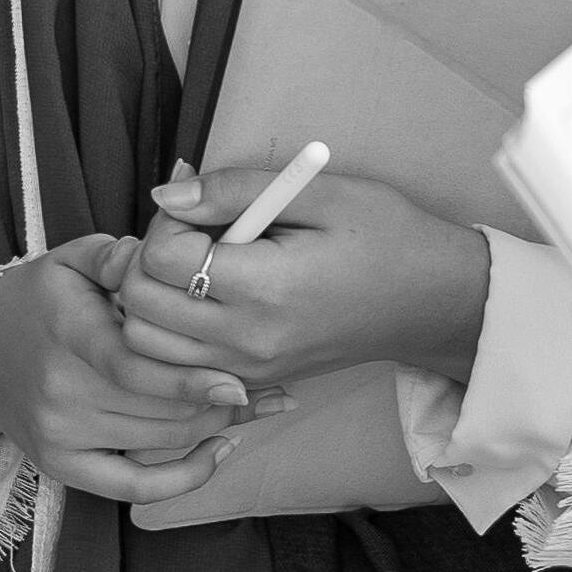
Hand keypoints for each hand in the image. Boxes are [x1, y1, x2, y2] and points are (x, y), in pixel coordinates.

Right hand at [0, 235, 247, 503]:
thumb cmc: (40, 299)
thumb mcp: (70, 260)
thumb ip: (116, 255)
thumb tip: (156, 254)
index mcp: (67, 333)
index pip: (134, 368)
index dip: (190, 379)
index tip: (239, 382)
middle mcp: (61, 391)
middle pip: (159, 408)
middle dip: (220, 400)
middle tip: (271, 387)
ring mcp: (60, 434)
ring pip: (159, 441)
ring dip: (214, 427)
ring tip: (256, 406)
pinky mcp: (62, 465)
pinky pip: (132, 487)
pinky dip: (182, 478)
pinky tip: (219, 451)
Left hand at [116, 166, 490, 385]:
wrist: (432, 302)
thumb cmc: (384, 236)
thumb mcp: (319, 192)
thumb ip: (234, 189)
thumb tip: (166, 194)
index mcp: (266, 288)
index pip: (160, 260)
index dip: (164, 222)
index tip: (198, 207)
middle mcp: (248, 340)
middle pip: (138, 308)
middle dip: (144, 261)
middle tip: (185, 234)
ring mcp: (248, 369)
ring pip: (145, 346)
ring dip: (148, 300)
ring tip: (187, 266)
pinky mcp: (251, 382)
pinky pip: (175, 368)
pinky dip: (167, 334)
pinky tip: (199, 299)